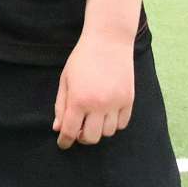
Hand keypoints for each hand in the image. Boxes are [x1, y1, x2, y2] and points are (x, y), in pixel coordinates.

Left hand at [53, 31, 134, 148]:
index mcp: (79, 99)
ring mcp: (116, 103)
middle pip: (91, 137)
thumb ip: (61, 105)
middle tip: (78, 129)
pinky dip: (113, 124)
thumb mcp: (65, 80)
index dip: (65, 141)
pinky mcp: (129, 100)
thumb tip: (58, 128)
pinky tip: (106, 114)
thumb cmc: (82, 59)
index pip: (71, 131)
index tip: (62, 144)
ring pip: (108, 133)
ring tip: (93, 117)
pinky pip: (122, 124)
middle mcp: (98, 105)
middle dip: (82, 137)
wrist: (108, 42)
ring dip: (98, 129)